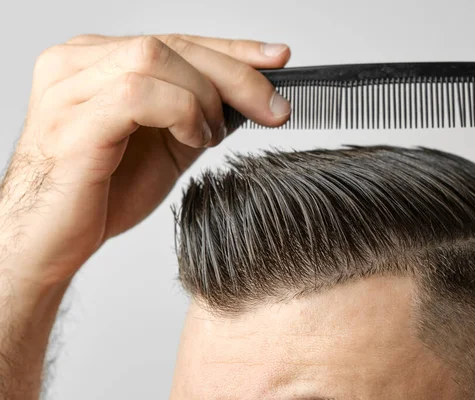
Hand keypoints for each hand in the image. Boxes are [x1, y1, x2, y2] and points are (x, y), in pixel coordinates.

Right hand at [0, 34, 290, 283]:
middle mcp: (78, 64)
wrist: (54, 243)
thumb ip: (197, 113)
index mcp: (98, 62)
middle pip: (171, 43)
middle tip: (275, 107)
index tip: (276, 58)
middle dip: (236, 74)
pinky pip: (138, 94)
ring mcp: (69, 89)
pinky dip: (181, 112)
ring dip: (204, 97)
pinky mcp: (71, 122)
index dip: (231, 48)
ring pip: (156, 57)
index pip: (175, 40)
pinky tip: (194, 138)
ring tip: (212, 136)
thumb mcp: (167, 144)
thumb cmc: (104, 193)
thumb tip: (250, 96)